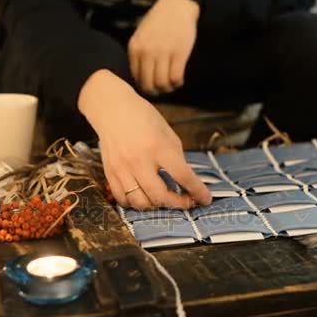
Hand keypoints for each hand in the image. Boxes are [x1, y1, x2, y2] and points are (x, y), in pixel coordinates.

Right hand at [78, 69, 211, 209]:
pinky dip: (135, 204)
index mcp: (159, 147)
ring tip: (163, 198)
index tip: (205, 199)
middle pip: (160, 196)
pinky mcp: (110, 174)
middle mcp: (140, 161)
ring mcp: (122, 169)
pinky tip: (143, 196)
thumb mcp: (168, 134)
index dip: (197, 191)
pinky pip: (122, 200)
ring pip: (141, 203)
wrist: (112, 110)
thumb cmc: (143, 118)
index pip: (183, 176)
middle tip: (186, 202)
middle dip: (178, 204)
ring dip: (156, 206)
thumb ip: (176, 158)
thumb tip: (185, 181)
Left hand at [128, 0, 199, 94]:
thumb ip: (138, 53)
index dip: (144, 86)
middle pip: (148, 85)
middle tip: (161, 90)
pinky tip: (179, 80)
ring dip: (167, 89)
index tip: (151, 86)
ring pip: (162, 84)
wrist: (177, 6)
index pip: (136, 78)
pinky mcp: (179, 54)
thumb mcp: (140, 35)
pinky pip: (175, 78)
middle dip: (155, 91)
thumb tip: (140, 78)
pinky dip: (177, 83)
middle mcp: (147, 52)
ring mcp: (163, 54)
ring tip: (171, 85)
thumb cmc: (158, 21)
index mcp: (135, 48)